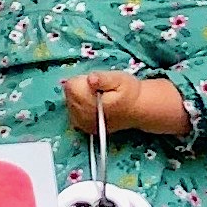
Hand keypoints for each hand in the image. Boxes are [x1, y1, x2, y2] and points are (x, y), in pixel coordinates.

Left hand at [63, 69, 189, 138]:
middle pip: (69, 95)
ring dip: (79, 99)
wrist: (138, 110)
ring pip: (70, 104)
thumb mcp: (119, 78)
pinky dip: (79, 108)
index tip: (94, 82)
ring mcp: (83, 124)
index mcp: (89, 101)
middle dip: (79, 89)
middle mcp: (83, 115)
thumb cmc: (129, 92)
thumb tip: (90, 78)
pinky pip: (73, 114)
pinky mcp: (86, 128)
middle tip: (96, 89)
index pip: (70, 86)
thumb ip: (103, 78)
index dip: (80, 80)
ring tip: (96, 98)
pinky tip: (92, 106)